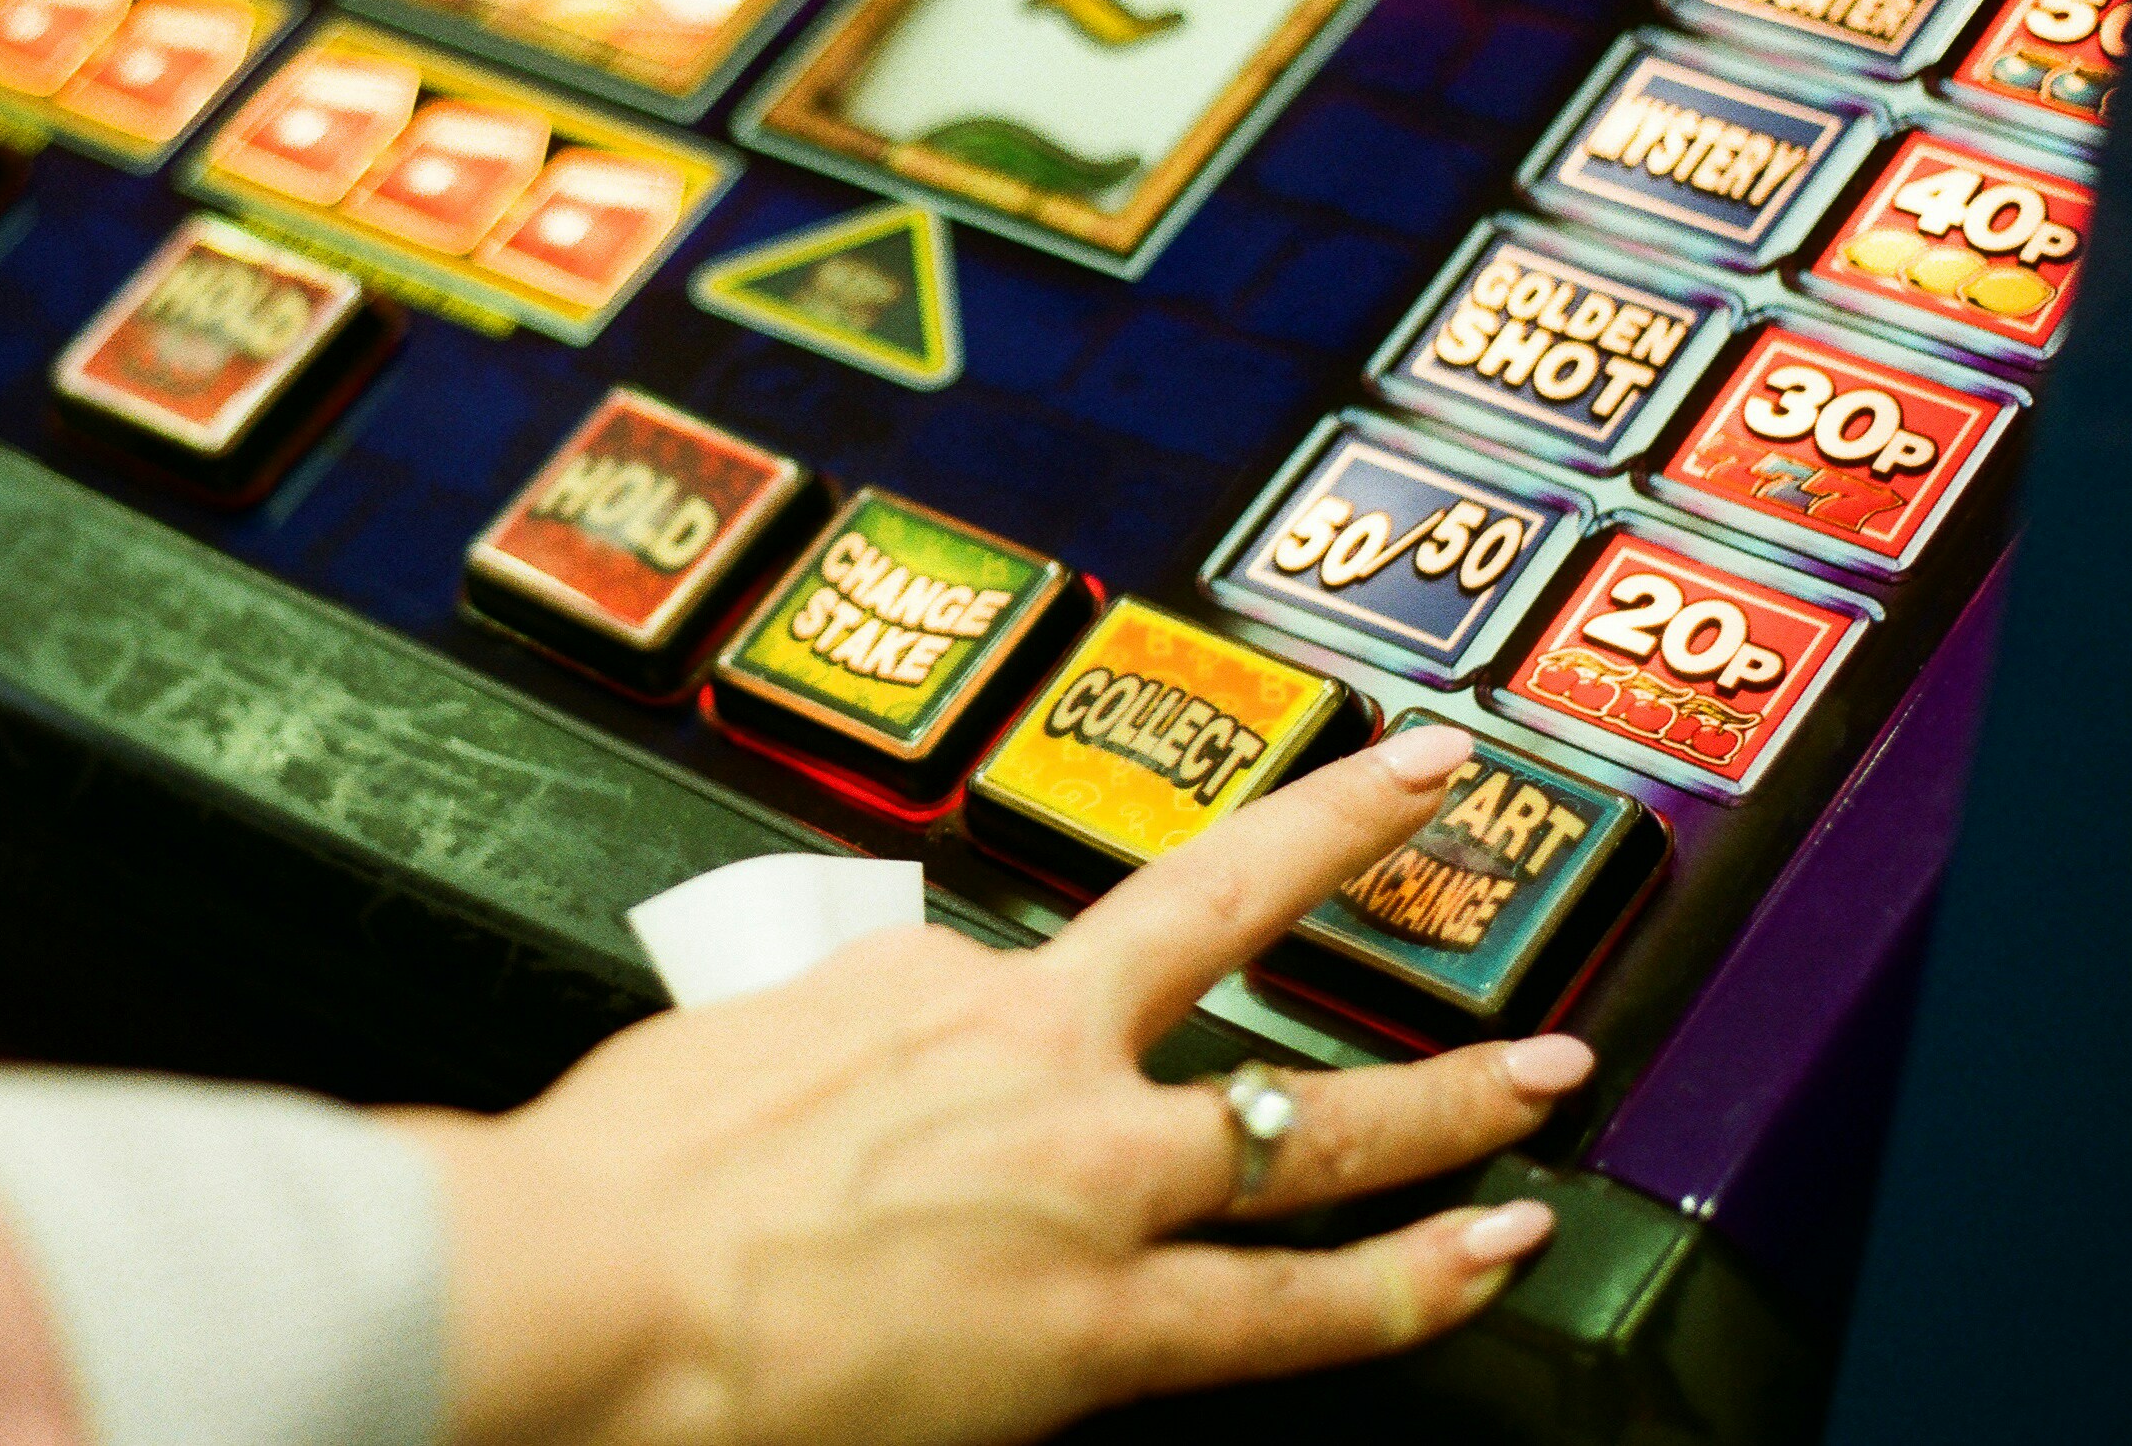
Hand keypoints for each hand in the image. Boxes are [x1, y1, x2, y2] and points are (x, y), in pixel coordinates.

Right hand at [402, 723, 1589, 1445]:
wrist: (585, 1284)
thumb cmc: (617, 1181)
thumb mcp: (730, 1045)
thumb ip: (844, 1023)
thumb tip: (885, 1011)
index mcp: (934, 980)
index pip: (1105, 926)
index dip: (1248, 858)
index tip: (1332, 805)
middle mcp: (1036, 1052)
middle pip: (1232, 929)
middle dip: (1347, 853)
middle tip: (1443, 810)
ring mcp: (1088, 1185)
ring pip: (1315, 1131)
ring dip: (1449, 1105)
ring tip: (1546, 1086)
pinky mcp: (1099, 1326)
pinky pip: (1292, 1313)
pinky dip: (1407, 1287)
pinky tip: (1488, 1263)